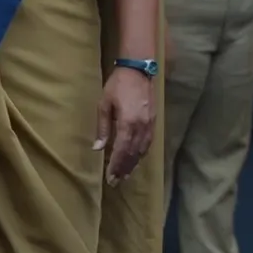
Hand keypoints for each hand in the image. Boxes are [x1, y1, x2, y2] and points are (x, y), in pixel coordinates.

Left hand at [94, 67, 154, 185]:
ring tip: (124, 176)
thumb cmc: (118, 85)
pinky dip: (141, 155)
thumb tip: (98, 148)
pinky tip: (136, 160)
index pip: (121, 151)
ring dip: (133, 165)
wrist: (139, 70)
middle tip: (115, 182)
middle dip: (124, 169)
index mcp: (128, 123)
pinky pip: (148, 144)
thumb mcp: (104, 104)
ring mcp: (150, 126)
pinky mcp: (154, 123)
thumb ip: (103, 127)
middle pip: (133, 154)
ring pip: (142, 151)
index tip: (110, 178)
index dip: (116, 166)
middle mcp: (141, 128)